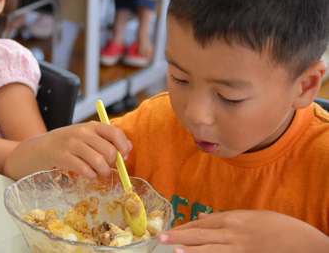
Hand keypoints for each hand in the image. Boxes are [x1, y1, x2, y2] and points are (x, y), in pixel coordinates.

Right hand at [4, 121, 131, 179]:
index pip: (115, 133)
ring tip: (99, 172)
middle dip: (112, 164)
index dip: (123, 147)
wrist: (45, 146)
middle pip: (109, 151)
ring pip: (99, 162)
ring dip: (103, 172)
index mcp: (92, 125)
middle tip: (106, 166)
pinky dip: (91, 175)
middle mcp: (83, 132)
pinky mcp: (64, 157)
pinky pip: (86, 170)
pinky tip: (88, 173)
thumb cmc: (73, 142)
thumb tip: (129, 147)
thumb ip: (109, 140)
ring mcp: (72, 144)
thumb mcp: (90, 136)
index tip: (122, 156)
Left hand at [158, 210, 328, 252]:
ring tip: (175, 252)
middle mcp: (234, 234)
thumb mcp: (251, 216)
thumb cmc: (278, 226)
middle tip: (162, 239)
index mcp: (234, 219)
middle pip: (202, 235)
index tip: (172, 231)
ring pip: (210, 251)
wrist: (303, 243)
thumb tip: (203, 217)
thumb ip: (225, 217)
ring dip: (191, 252)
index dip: (186, 227)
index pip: (203, 224)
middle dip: (181, 236)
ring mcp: (240, 250)